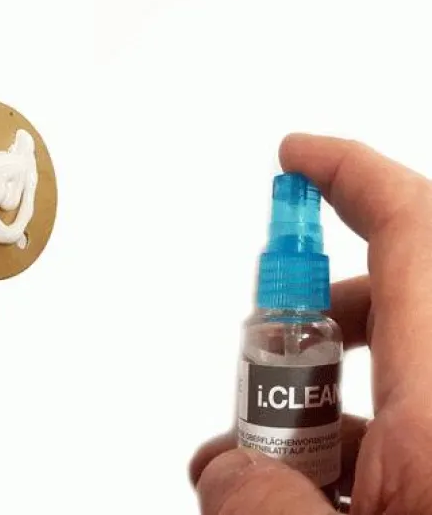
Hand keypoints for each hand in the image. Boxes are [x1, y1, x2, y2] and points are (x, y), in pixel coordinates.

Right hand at [191, 133, 431, 513]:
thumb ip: (255, 501)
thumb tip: (223, 468)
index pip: (413, 229)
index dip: (351, 171)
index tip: (296, 154)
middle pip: (395, 295)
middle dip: (314, 307)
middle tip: (262, 353)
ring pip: (399, 365)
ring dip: (324, 389)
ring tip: (266, 455)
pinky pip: (412, 420)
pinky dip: (355, 436)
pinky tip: (307, 493)